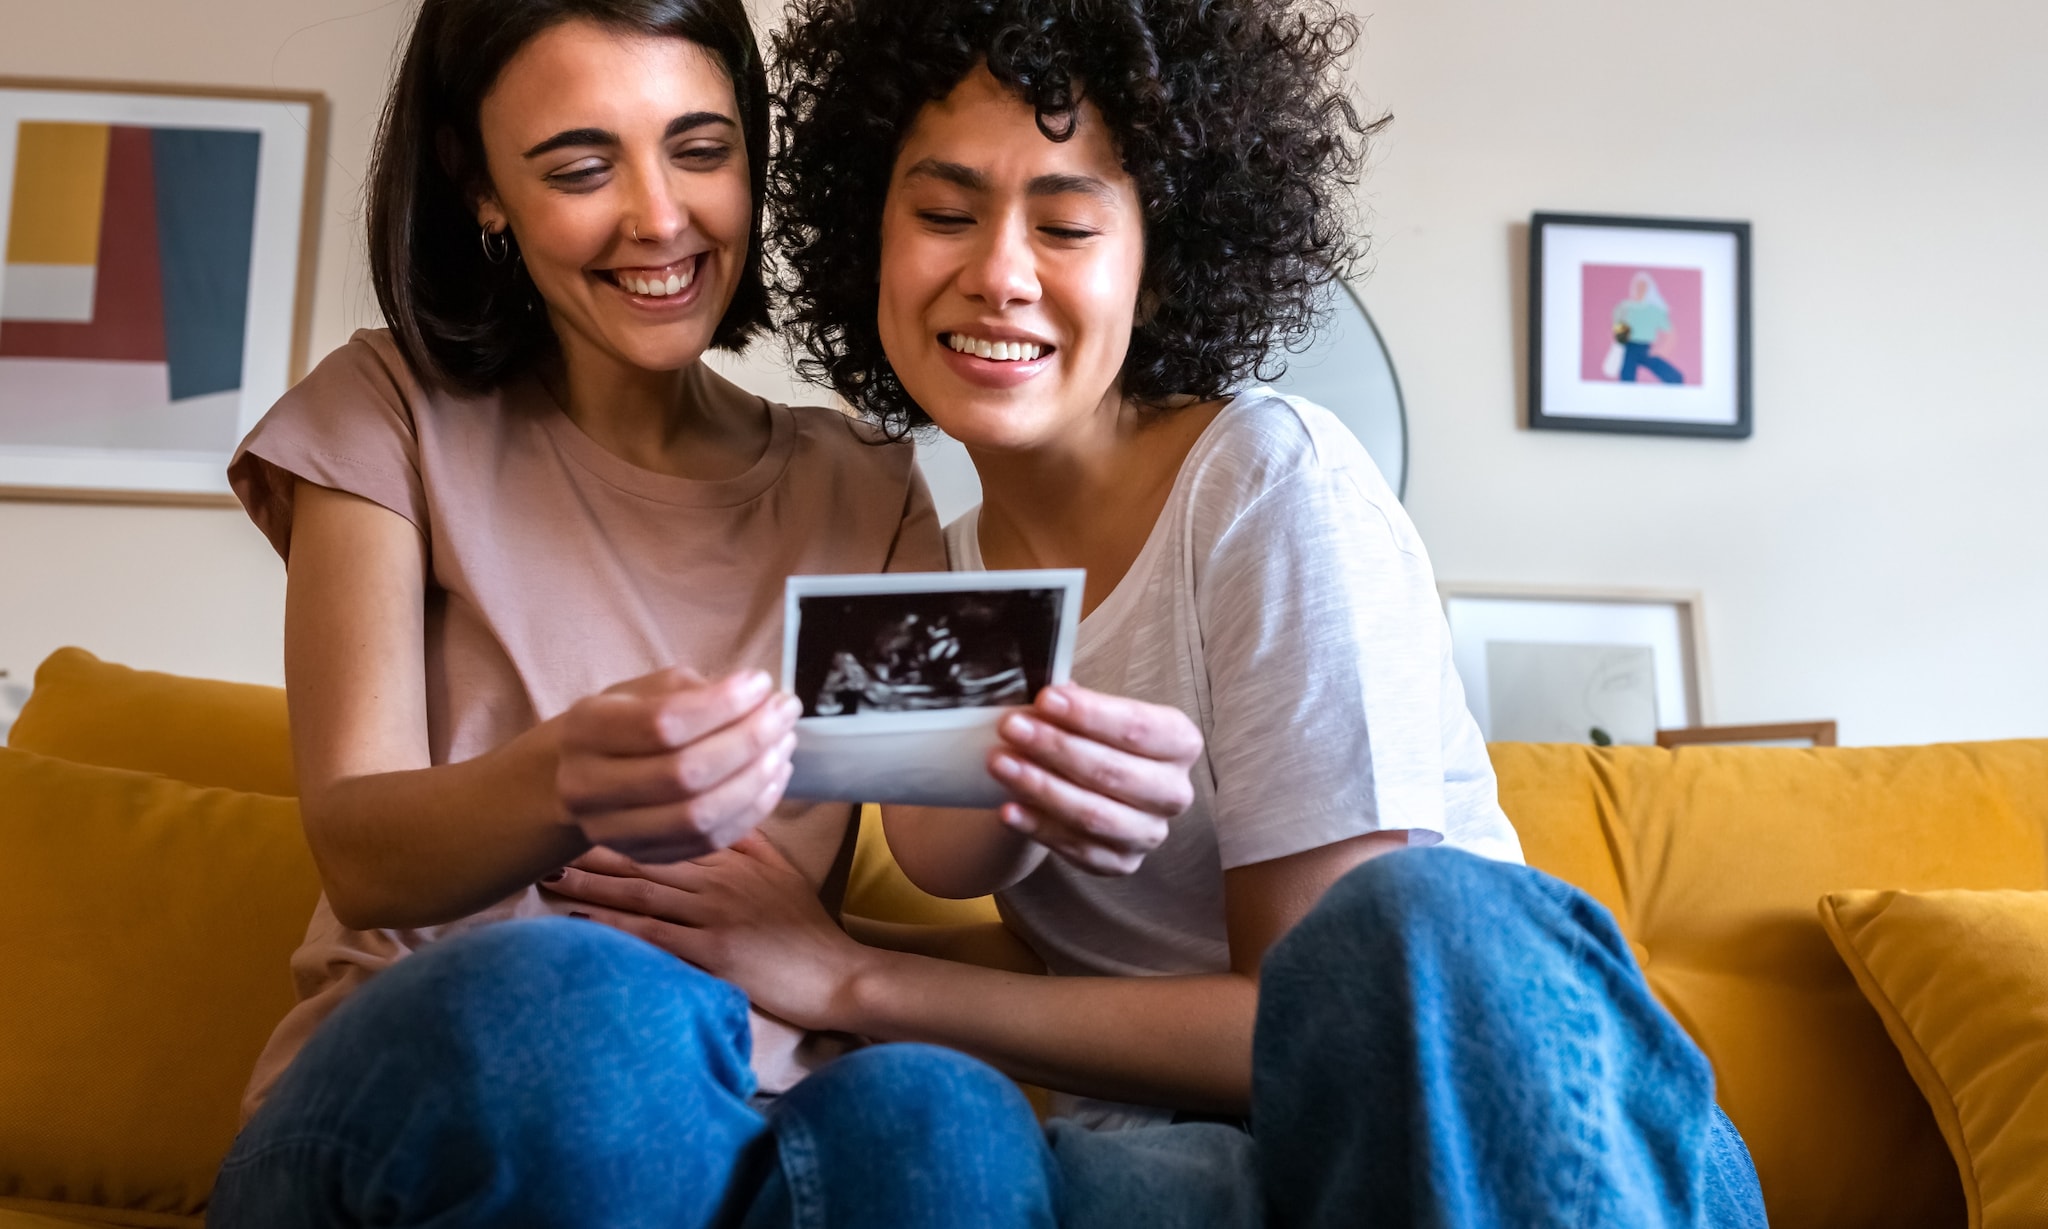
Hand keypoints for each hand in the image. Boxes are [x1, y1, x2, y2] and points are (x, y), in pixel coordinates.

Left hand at [540, 836, 858, 1029]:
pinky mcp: (713, 951)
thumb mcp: (782, 869)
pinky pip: (655, 934)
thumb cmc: (806, 925)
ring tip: (549, 873)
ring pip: (642, 890)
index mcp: (731, 856)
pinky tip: (582, 918)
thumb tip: (711, 807)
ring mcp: (714, 914)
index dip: (623, 817)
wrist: (835, 973)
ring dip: (592, 881)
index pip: (668, 827)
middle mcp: (718, 879)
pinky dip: (616, 924)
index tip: (582, 808)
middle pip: (644, 856)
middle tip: (544, 836)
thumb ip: (746, 838)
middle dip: (591, 846)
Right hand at [554, 668, 801, 863]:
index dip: (722, 705)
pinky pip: (709, 842)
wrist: (574, 779)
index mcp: (585, 730)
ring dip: (756, 778)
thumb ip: (690, 690)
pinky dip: (752, 810)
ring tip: (785, 744)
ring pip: (699, 816)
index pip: (662, 723)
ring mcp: (615, 831)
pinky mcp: (645, 856)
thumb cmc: (620, 723)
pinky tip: (774, 778)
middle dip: (749, 740)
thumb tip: (756, 698)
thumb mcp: (641, 691)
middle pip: (685, 773)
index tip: (762, 684)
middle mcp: (590, 786)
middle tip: (785, 712)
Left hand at [987, 684, 1201, 874]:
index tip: (1045, 699)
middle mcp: (1173, 791)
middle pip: (1114, 772)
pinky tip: (1008, 808)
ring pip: (1094, 814)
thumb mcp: (1090, 714)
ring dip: (1042, 788)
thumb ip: (1075, 705)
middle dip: (1057, 748)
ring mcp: (1149, 832)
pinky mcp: (1122, 863)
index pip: (1138, 728)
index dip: (1090, 715)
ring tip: (1000, 764)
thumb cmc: (1092, 740)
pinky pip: (1077, 848)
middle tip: (1011, 728)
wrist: (1084, 788)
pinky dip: (1038, 827)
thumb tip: (1049, 693)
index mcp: (1179, 742)